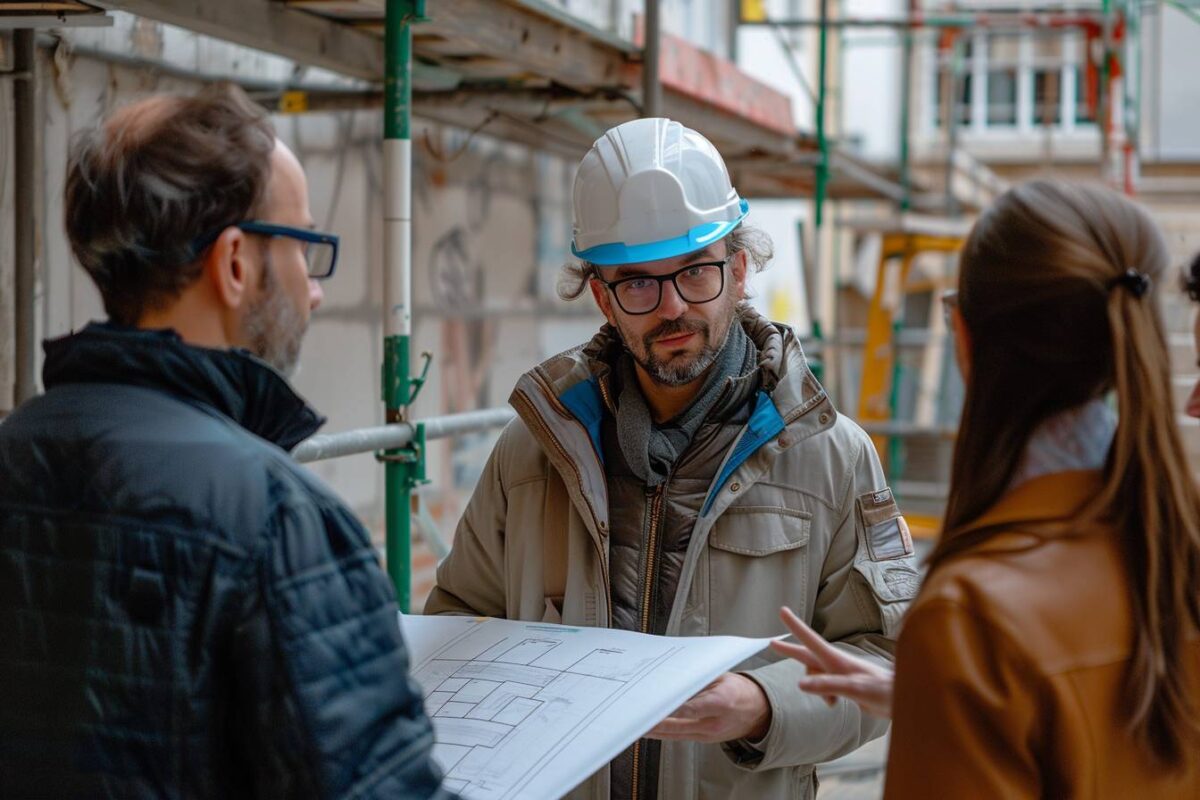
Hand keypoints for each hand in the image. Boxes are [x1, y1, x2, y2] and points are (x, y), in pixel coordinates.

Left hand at [646, 672, 770, 742]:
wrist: (758, 711)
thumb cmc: (739, 690)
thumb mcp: (722, 677)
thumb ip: (698, 679)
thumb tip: (674, 679)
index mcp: (722, 702)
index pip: (692, 707)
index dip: (672, 708)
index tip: (654, 704)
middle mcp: (714, 722)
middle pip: (679, 725)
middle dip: (656, 722)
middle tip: (636, 716)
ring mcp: (709, 735)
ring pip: (676, 735)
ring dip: (655, 731)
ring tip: (636, 724)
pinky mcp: (704, 739)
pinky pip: (680, 737)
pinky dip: (664, 733)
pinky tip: (650, 729)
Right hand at [770, 606, 894, 718]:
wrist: (900, 701)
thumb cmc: (882, 690)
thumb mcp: (854, 688)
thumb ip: (828, 685)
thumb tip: (800, 684)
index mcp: (836, 659)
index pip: (810, 639)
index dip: (795, 625)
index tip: (782, 610)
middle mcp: (836, 663)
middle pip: (807, 655)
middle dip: (791, 651)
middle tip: (773, 643)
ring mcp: (839, 673)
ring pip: (814, 675)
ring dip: (816, 689)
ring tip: (831, 703)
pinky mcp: (844, 684)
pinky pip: (823, 686)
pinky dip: (823, 695)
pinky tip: (834, 703)